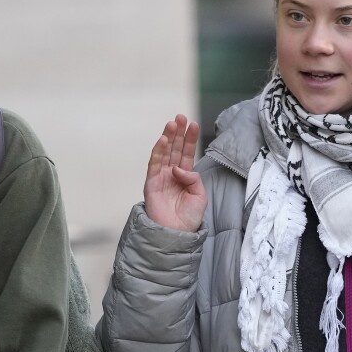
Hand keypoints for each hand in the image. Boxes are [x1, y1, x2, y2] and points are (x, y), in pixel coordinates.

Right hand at [144, 114, 205, 232]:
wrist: (175, 234)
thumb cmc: (189, 218)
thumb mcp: (200, 196)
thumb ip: (193, 179)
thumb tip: (180, 168)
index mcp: (185, 176)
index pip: (188, 153)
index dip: (190, 139)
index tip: (194, 124)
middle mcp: (172, 174)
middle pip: (175, 149)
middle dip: (178, 133)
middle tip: (181, 117)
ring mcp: (161, 177)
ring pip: (164, 153)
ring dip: (168, 137)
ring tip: (173, 123)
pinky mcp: (151, 183)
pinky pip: (154, 164)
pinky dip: (158, 151)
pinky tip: (162, 139)